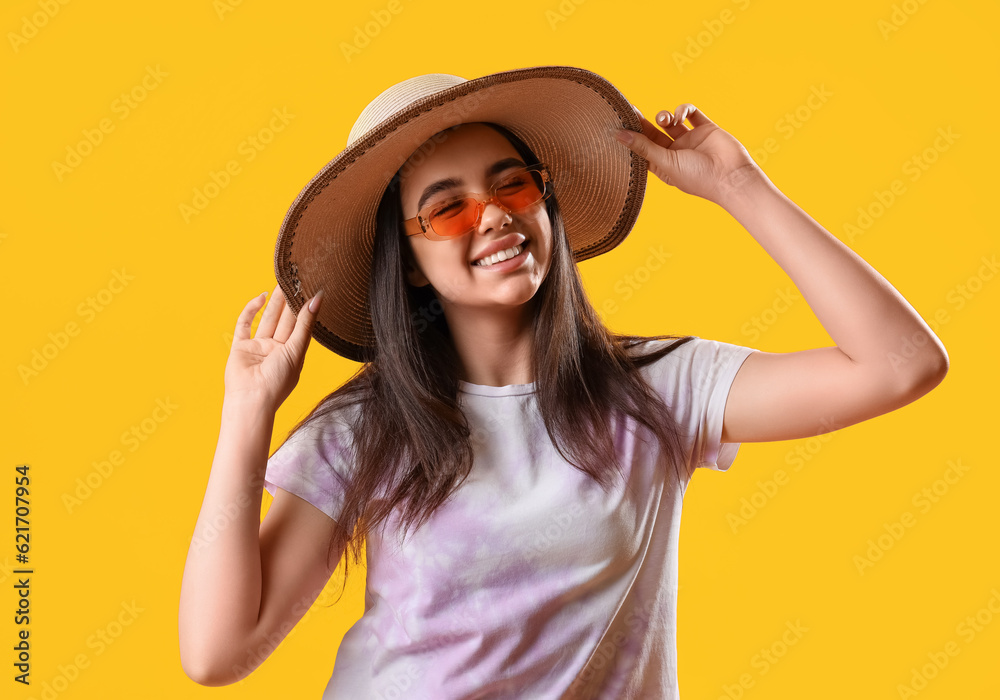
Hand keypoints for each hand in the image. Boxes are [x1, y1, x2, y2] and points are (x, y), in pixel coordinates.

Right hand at [223, 284, 322, 409]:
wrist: (251, 400)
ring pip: (268, 318)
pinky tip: (261, 297)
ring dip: (274, 301)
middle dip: (290, 301)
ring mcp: (258, 347)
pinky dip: (251, 310)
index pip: (301, 326)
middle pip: (285, 320)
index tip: (312, 289)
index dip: (306, 308)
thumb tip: (318, 299)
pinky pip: (245, 324)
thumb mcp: (297, 350)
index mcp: (293, 353)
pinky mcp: (240, 347)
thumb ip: (305, 324)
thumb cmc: (278, 381)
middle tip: (296, 279)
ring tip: (282, 281)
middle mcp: (276, 349)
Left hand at [615, 103, 768, 205]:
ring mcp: (690, 140)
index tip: (618, 124)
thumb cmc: (697, 177)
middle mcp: (676, 152)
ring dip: (664, 116)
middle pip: (653, 133)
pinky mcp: (705, 128)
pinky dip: (683, 109)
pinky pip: (691, 113)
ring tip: (665, 120)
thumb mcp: (665, 163)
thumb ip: (643, 147)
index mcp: (664, 165)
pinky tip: (680, 115)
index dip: (631, 137)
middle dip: (643, 122)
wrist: (732, 176)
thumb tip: (618, 135)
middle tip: (631, 110)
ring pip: (671, 121)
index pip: (642, 148)